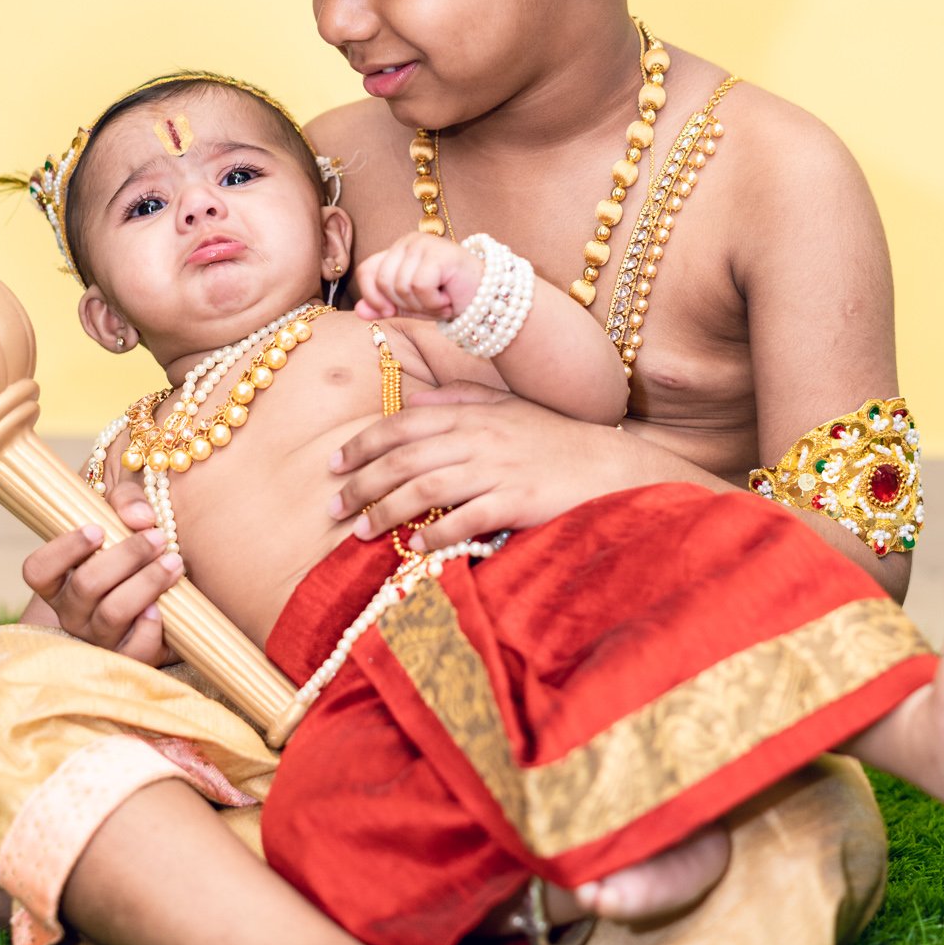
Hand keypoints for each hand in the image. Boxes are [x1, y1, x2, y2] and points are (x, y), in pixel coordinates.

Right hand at [21, 479, 182, 662]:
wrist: (165, 594)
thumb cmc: (132, 547)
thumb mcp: (122, 513)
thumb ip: (127, 500)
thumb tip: (141, 518)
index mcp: (60, 581)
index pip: (38, 570)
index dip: (62, 549)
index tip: (96, 528)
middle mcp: (72, 612)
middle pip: (86, 586)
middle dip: (127, 556)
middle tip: (157, 538)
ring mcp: (98, 638)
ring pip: (112, 613)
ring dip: (148, 583)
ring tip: (174, 562)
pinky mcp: (128, 656)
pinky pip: (135, 650)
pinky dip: (151, 627)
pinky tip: (164, 605)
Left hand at [328, 385, 633, 548]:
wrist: (610, 466)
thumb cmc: (554, 441)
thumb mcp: (506, 409)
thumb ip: (458, 400)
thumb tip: (413, 399)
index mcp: (470, 415)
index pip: (402, 425)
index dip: (363, 444)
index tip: (334, 465)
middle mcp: (478, 438)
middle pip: (403, 458)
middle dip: (361, 483)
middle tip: (334, 507)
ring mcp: (498, 469)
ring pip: (425, 487)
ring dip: (387, 511)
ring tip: (362, 532)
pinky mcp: (517, 501)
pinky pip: (467, 517)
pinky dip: (437, 531)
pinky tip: (417, 545)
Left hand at [354, 233, 483, 322]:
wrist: (485, 301)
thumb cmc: (446, 299)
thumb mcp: (408, 306)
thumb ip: (383, 306)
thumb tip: (359, 311)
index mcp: (397, 249)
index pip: (366, 270)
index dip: (373, 296)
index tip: (390, 312)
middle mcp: (408, 241)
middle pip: (383, 281)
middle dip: (404, 304)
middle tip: (428, 305)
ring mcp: (423, 244)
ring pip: (401, 286)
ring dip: (422, 305)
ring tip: (440, 301)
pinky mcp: (438, 253)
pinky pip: (420, 286)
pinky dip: (433, 301)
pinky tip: (448, 298)